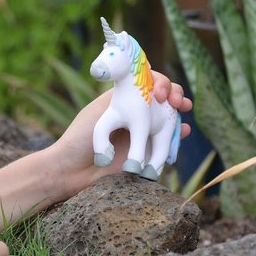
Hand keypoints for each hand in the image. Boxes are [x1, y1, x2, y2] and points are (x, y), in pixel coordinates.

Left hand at [44, 72, 192, 199]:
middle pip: (160, 98)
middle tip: (176, 100)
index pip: (144, 83)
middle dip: (173, 93)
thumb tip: (141, 92)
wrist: (72, 173)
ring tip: (183, 108)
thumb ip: (118, 104)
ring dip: (179, 112)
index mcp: (120, 101)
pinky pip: (167, 144)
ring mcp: (141, 134)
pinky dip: (178, 136)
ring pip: (167, 118)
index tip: (159, 91)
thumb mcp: (98, 117)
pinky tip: (183, 131)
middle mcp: (132, 115)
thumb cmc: (78, 140)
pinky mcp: (146, 155)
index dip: (157, 82)